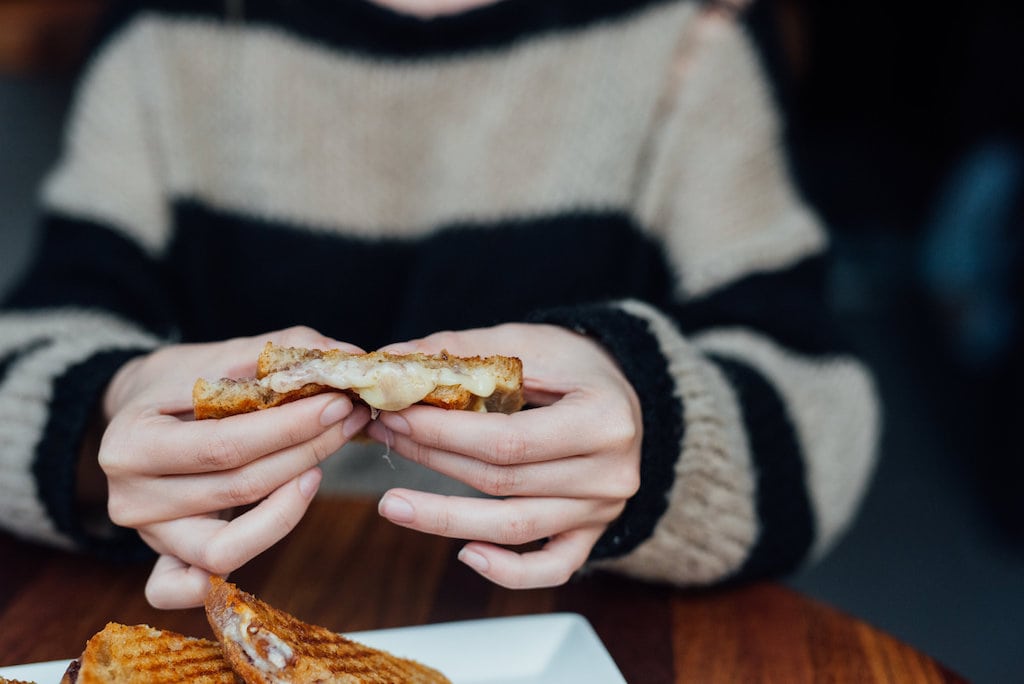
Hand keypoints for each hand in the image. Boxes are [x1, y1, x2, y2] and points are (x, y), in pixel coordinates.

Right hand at [98, 326, 371, 608]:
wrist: (136, 415)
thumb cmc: (180, 382)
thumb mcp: (220, 355)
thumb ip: (283, 352)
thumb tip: (351, 357)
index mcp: (131, 442)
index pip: (226, 445)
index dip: (290, 429)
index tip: (339, 404)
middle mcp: (130, 498)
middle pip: (237, 489)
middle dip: (305, 453)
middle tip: (350, 421)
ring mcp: (146, 536)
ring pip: (226, 544)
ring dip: (289, 507)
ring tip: (319, 466)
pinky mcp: (163, 560)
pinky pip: (187, 588)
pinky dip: (224, 576)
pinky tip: (276, 525)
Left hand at [365, 323, 641, 588]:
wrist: (626, 393)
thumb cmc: (577, 363)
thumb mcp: (529, 342)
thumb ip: (464, 351)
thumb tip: (394, 359)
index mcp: (603, 420)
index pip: (508, 440)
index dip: (445, 434)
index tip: (396, 416)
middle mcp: (610, 473)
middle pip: (504, 482)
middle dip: (433, 461)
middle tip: (384, 438)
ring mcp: (603, 510)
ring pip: (514, 527)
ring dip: (446, 518)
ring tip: (393, 504)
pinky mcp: (593, 533)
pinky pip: (551, 568)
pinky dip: (509, 571)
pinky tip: (466, 556)